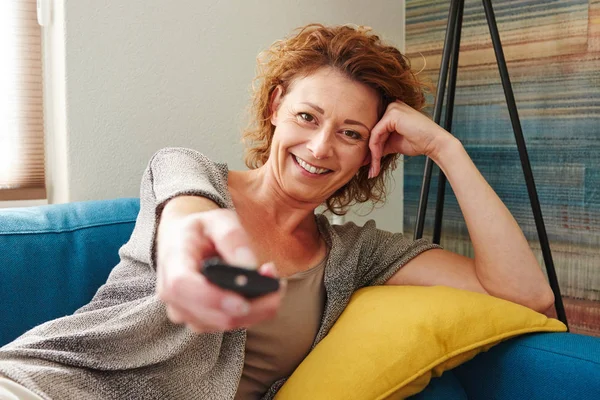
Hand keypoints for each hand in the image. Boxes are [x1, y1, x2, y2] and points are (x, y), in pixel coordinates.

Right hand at [156, 208, 284, 332]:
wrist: (184, 242)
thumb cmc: (202, 230)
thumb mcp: (217, 221)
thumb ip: (232, 238)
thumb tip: (249, 266)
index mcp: (173, 263)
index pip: (183, 287)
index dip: (213, 298)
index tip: (243, 302)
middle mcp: (173, 296)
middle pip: (212, 315)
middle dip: (252, 305)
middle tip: (277, 282)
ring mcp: (186, 313)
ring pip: (226, 324)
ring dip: (257, 308)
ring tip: (271, 279)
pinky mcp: (201, 322)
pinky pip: (231, 324)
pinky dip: (253, 311)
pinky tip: (263, 291)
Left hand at [368, 101, 452, 177]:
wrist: (434, 143)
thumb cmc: (418, 142)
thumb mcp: (393, 144)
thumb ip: (379, 146)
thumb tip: (365, 157)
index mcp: (391, 111)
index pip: (375, 130)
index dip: (370, 148)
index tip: (367, 164)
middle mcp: (390, 106)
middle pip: (373, 132)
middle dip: (370, 153)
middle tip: (369, 170)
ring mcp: (391, 108)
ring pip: (373, 135)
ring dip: (373, 154)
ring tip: (374, 169)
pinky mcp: (392, 114)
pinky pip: (376, 134)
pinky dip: (375, 149)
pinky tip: (376, 160)